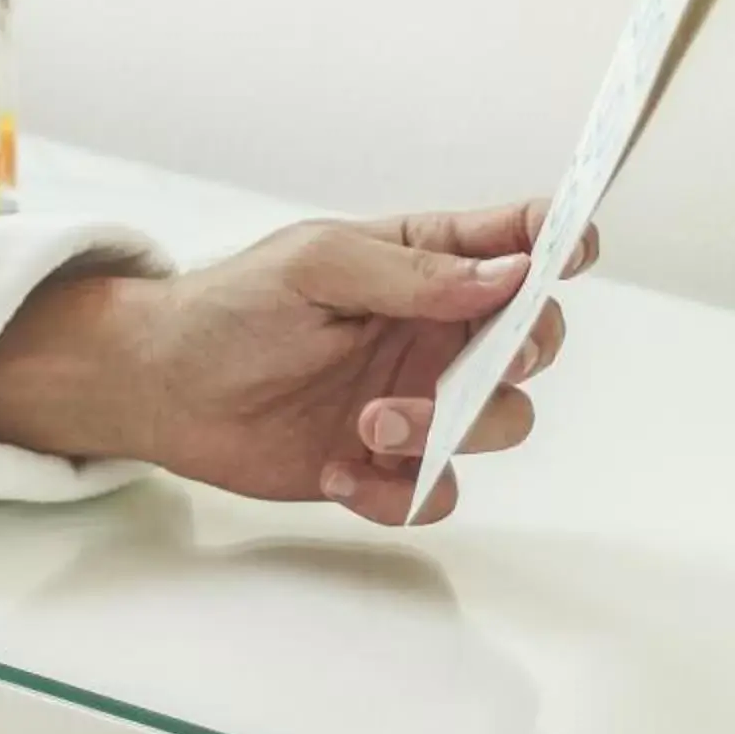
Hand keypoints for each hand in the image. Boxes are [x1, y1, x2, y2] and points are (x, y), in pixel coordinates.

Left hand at [0, 205, 593, 525]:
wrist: (163, 389)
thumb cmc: (231, 307)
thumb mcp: (317, 266)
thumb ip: (414, 273)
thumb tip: (509, 273)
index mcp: (424, 263)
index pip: (517, 242)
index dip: (558, 242)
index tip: (571, 251)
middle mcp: (436, 331)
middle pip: (534, 341)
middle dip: (522, 354)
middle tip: (481, 366)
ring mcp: (420, 399)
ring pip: (501, 421)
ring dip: (448, 431)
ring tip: (368, 424)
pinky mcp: (389, 464)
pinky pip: (438, 491)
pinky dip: (401, 490)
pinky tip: (341, 470)